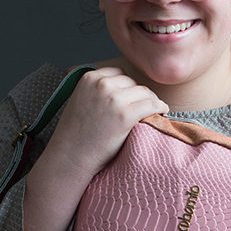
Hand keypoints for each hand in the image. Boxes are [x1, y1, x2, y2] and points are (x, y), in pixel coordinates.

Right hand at [22, 67, 166, 230]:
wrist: (69, 157)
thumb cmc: (75, 136)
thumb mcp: (80, 101)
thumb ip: (97, 91)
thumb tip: (123, 88)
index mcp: (89, 78)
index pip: (118, 73)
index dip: (127, 87)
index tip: (131, 98)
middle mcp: (101, 84)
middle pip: (132, 82)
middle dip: (137, 95)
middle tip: (142, 109)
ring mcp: (114, 99)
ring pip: (144, 92)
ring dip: (150, 101)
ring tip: (153, 112)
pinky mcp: (125, 115)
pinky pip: (152, 104)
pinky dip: (160, 108)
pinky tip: (161, 113)